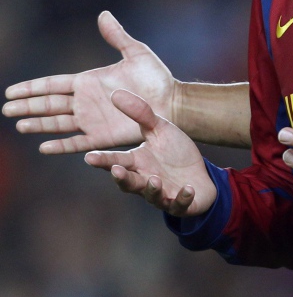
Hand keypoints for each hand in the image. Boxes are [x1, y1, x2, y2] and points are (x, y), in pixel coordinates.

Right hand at [4, 11, 176, 153]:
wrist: (172, 102)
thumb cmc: (156, 78)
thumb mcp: (136, 53)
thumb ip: (117, 36)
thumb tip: (103, 14)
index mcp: (89, 81)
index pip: (53, 85)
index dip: (32, 88)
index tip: (11, 91)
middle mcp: (86, 102)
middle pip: (49, 104)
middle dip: (28, 106)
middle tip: (6, 108)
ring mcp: (92, 120)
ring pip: (57, 123)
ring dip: (38, 124)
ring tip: (19, 124)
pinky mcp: (102, 136)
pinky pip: (77, 142)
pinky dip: (61, 146)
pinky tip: (44, 146)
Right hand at [84, 89, 216, 216]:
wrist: (200, 173)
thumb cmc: (174, 152)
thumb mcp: (160, 129)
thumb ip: (141, 114)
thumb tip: (116, 93)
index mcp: (137, 162)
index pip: (116, 161)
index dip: (103, 160)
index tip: (89, 156)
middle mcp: (145, 180)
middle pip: (129, 182)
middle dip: (122, 178)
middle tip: (115, 170)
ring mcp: (162, 194)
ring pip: (152, 195)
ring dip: (152, 189)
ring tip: (155, 180)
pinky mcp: (181, 203)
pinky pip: (181, 203)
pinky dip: (183, 197)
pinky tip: (187, 188)